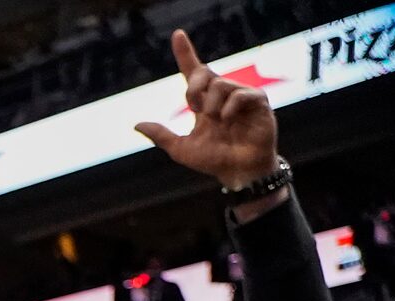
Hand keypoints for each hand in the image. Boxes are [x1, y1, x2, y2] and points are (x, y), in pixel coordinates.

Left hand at [136, 28, 279, 191]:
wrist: (238, 172)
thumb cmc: (214, 160)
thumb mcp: (181, 149)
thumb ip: (161, 136)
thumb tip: (136, 125)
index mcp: (204, 102)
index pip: (194, 72)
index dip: (185, 53)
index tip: (177, 35)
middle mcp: (222, 95)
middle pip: (204, 72)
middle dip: (193, 88)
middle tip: (195, 108)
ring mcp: (241, 96)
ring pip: (220, 83)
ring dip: (212, 106)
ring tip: (218, 122)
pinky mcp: (258, 101)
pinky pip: (240, 93)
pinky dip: (229, 108)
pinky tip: (229, 120)